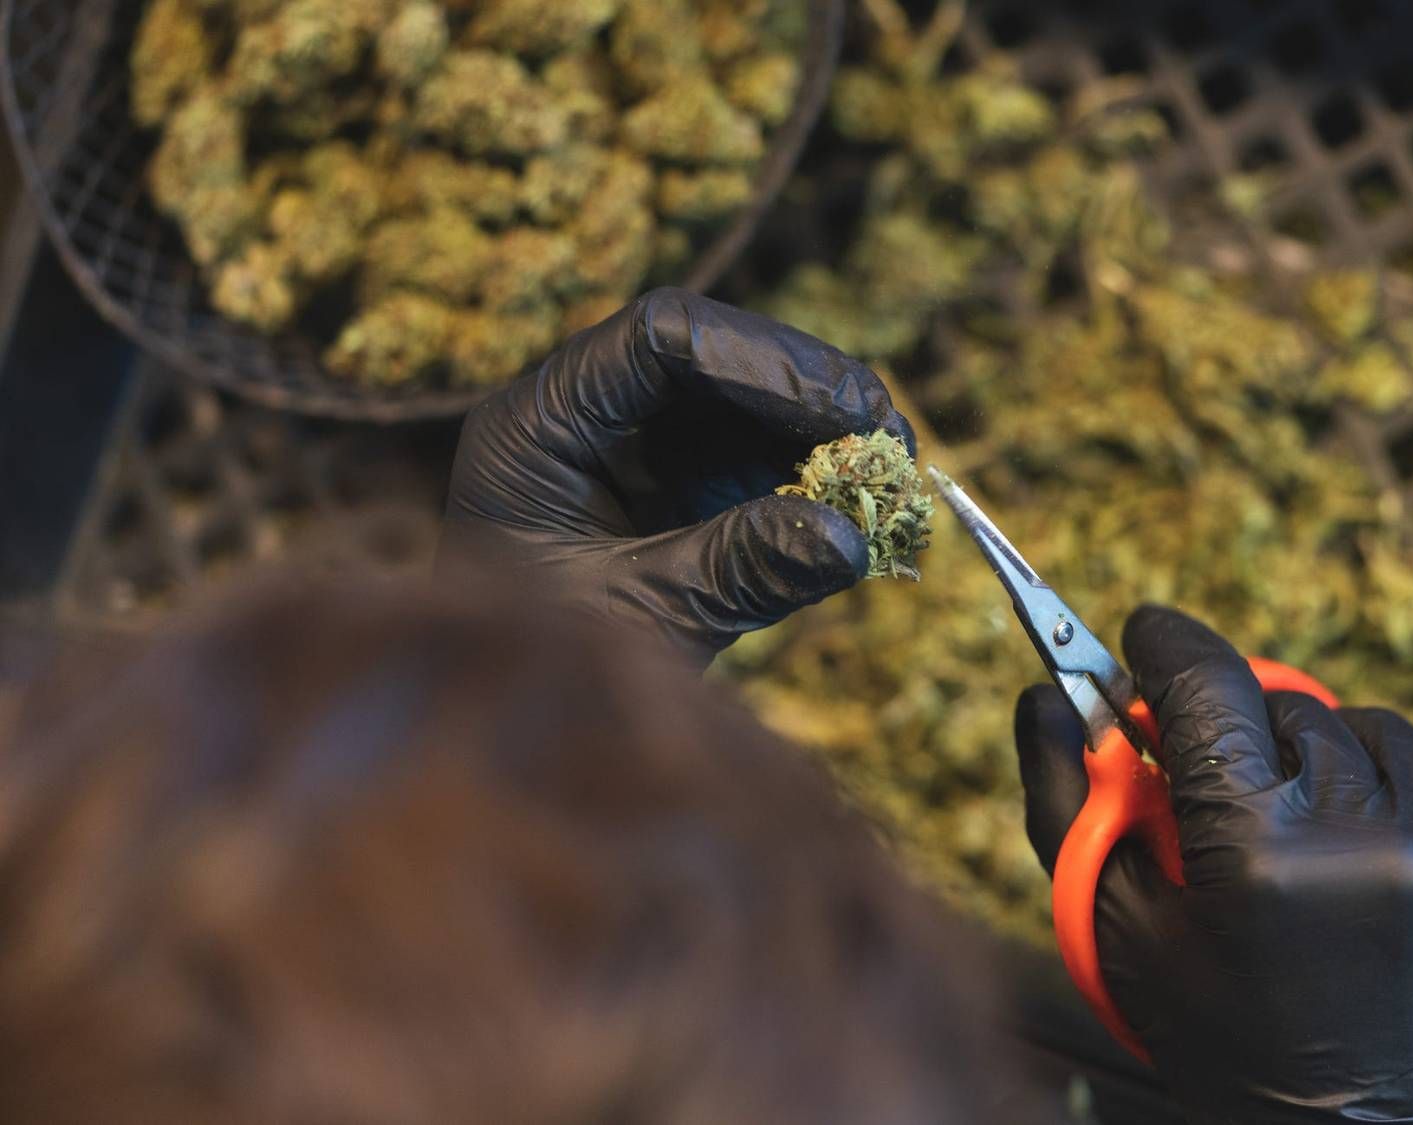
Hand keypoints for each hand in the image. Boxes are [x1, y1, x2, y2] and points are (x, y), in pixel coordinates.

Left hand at [440, 289, 914, 664]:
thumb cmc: (546, 674)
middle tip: (885, 431)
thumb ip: (735, 570)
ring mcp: (639, 450)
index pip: (655, 340)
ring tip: (891, 466)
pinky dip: (811, 471)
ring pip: (743, 401)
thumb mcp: (640, 621)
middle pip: (709, 356)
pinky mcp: (682, 490)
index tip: (837, 410)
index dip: (755, 360)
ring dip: (820, 427)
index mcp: (540, 426)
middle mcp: (587, 418)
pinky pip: (756, 456)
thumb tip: (850, 539)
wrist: (519, 738)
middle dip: (802, 390)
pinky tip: (864, 496)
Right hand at [1014, 606, 1412, 1122]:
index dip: (1168, 647)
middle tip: (1243, 799)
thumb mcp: (1127, 944)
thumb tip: (1043, 693)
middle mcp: (1376, 843)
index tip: (1149, 637)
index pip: (1207, 683)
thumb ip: (1068, 807)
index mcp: (1260, 856)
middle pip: (1296, 711)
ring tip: (1331, 858)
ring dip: (1348, 775)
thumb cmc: (1238, 1049)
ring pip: (1388, 738)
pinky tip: (1402, 877)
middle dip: (1257, 744)